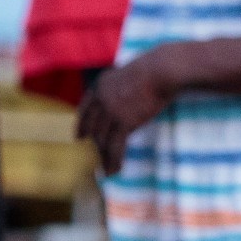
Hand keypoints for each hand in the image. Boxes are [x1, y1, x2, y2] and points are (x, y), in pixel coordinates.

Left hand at [78, 51, 181, 173]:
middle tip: (91, 158)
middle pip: (92, 127)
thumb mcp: (126, 75)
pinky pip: (115, 146)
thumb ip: (118, 88)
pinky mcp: (123, 122)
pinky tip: (114, 169)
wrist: (161, 71)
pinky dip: (114, 160)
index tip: (79, 137)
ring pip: (102, 140)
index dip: (82, 124)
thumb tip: (121, 102)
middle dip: (91, 144)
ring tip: (103, 170)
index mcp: (100, 85)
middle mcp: (100, 99)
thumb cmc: (152, 70)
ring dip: (103, 157)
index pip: (85, 109)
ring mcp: (110, 111)